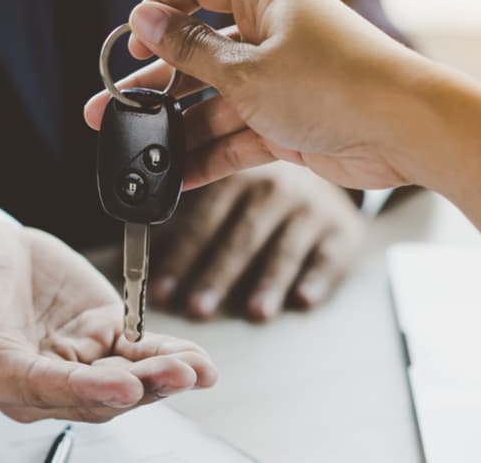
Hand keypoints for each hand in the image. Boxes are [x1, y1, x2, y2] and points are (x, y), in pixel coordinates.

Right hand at [0, 203, 216, 422]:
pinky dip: (167, 359)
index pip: (34, 386)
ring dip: (160, 380)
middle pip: (86, 395)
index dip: (79, 389)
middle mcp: (28, 379)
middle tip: (176, 374)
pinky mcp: (97, 340)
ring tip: (197, 369)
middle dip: (135, 389)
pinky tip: (199, 363)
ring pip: (118, 383)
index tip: (120, 385)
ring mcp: (67, 362)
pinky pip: (136, 357)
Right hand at [84, 0, 441, 189]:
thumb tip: (146, 20)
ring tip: (137, 152)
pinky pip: (237, 136)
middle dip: (154, 83)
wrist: (406, 132)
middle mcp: (273, 35)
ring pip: (215, 100)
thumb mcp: (247, 68)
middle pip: (199, 52)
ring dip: (177, 126)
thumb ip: (190, 50)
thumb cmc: (338, 83)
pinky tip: (175, 176)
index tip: (133, 43)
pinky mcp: (290, 124)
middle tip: (109, 108)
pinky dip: (209, 154)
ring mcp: (281, 81)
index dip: (161, 10)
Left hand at [149, 161, 364, 320]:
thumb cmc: (268, 187)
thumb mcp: (234, 180)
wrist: (335, 169)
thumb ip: (195, 201)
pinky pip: (328, 256)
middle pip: (241, 237)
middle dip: (217, 274)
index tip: (161, 291)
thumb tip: (137, 227)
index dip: (181, 256)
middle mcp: (276, 188)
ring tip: (253, 312)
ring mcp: (312, 209)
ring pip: (284, 248)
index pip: (204, 219)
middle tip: (198, 308)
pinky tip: (303, 300)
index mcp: (239, 176)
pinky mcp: (343, 230)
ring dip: (268, 282)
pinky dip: (317, 278)